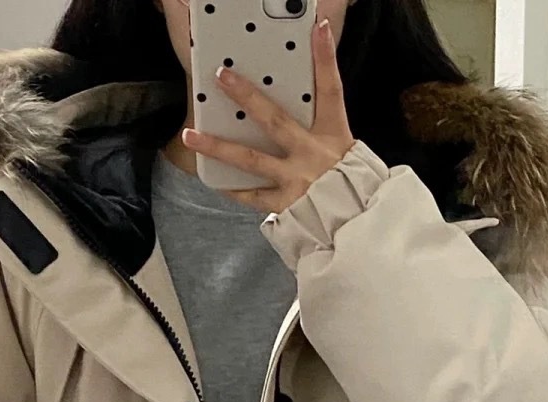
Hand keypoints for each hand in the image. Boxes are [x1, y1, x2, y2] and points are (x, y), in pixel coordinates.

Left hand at [182, 18, 353, 213]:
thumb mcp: (347, 149)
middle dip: (247, 96)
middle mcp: (312, 154)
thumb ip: (322, 127)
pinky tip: (214, 181)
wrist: (357, 226)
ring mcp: (296, 180)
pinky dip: (234, 190)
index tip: (316, 28)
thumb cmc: (352, 186)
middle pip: (275, 120)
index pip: (331, 89)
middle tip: (222, 76)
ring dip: (218, 146)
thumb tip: (299, 107)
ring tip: (190, 135)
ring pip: (251, 160)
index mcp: (334, 135)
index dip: (325, 58)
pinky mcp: (285, 204)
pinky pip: (253, 196)